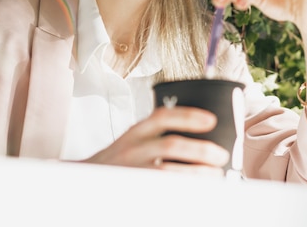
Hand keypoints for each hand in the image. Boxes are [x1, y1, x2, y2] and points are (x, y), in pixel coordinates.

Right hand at [83, 106, 229, 175]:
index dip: (188, 116)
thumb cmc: (116, 161)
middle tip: (220, 155)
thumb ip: (156, 136)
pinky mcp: (133, 187)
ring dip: (196, 174)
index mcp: (136, 132)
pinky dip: (181, 189)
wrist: (85, 178)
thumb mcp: (133, 141)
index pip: (163, 116)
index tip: (211, 120)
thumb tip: (196, 139)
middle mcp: (132, 149)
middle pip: (171, 145)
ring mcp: (132, 170)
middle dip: (201, 150)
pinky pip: (161, 189)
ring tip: (214, 175)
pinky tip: (194, 190)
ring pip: (168, 172)